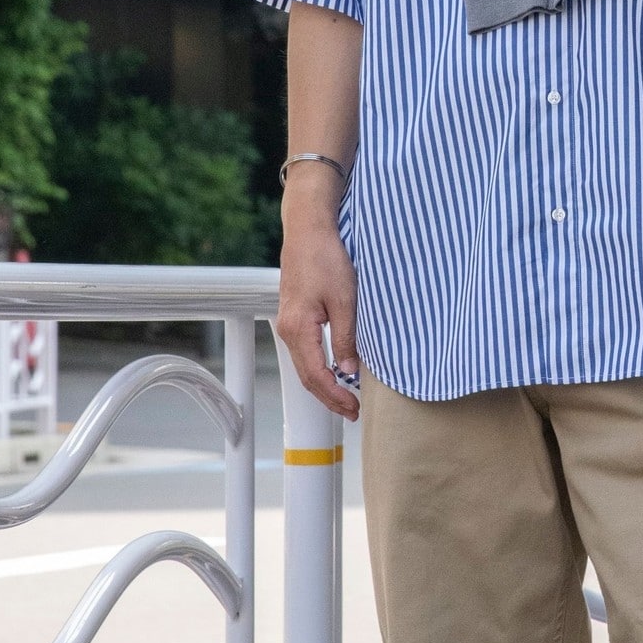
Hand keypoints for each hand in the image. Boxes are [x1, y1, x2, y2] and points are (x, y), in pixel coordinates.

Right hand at [275, 185, 360, 420]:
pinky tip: (336, 369)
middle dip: (330, 397)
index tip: (355, 408)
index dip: (335, 396)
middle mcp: (288, 330)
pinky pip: (305, 351)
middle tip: (353, 412)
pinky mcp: (295, 315)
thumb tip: (349, 371)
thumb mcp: (345, 300)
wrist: (308, 230)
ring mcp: (289, 323)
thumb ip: (346, 339)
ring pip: (305, 365)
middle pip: (307, 376)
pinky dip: (320, 366)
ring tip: (346, 397)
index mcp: (298, 329)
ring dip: (325, 384)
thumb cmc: (326, 259)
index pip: (316, 376)